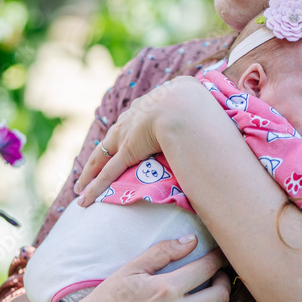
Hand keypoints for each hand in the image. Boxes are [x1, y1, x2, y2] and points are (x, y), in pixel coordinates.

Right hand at [51, 236, 230, 301]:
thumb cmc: (108, 298)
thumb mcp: (131, 268)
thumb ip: (163, 252)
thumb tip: (192, 241)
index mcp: (167, 289)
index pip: (208, 268)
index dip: (218, 258)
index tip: (219, 254)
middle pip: (221, 296)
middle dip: (225, 280)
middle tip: (219, 274)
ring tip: (206, 295)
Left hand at [74, 76, 214, 205]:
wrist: (185, 106)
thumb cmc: (199, 104)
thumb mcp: (199, 102)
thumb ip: (203, 110)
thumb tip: (220, 117)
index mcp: (153, 103)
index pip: (136, 118)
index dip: (130, 128)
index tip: (126, 136)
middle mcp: (135, 116)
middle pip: (114, 135)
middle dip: (104, 150)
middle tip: (93, 164)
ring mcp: (128, 134)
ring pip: (103, 156)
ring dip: (90, 173)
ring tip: (80, 186)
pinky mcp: (127, 151)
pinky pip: (108, 172)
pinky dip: (96, 187)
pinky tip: (84, 200)